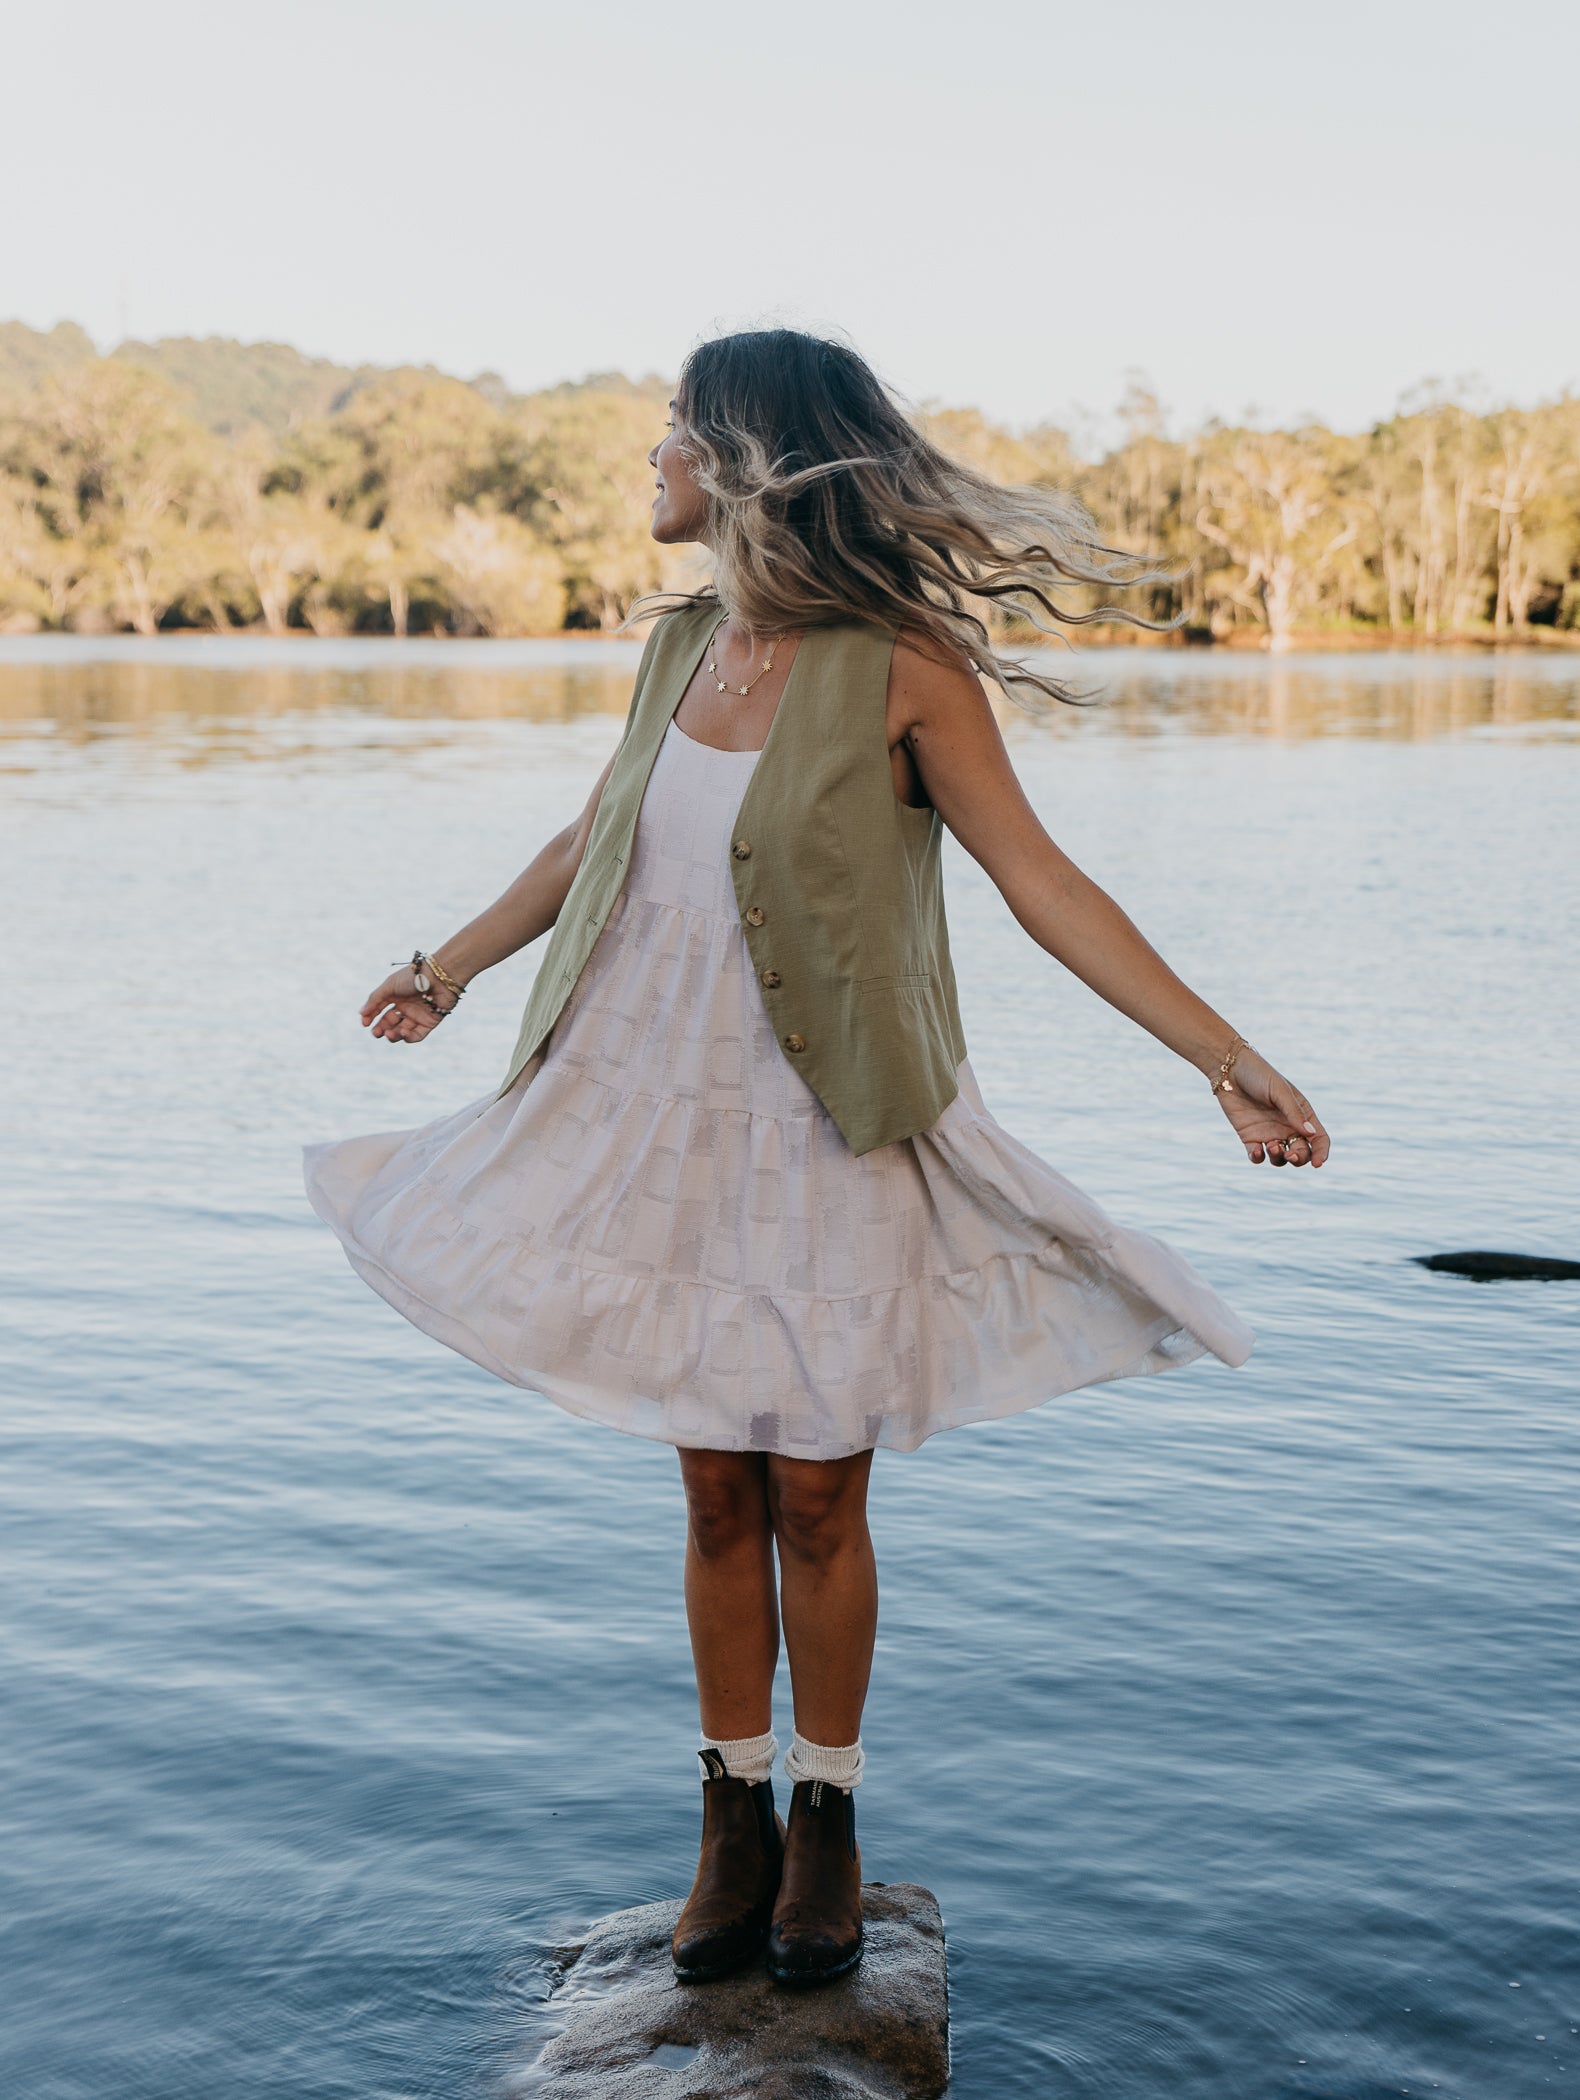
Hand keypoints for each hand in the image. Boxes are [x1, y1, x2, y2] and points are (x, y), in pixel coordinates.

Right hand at [360, 965, 454, 1044]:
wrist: (439, 977)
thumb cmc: (414, 977)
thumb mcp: (389, 986)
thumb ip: (375, 999)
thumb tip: (361, 1013)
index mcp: (395, 996)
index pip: (379, 1010)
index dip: (371, 1017)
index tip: (365, 1023)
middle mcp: (406, 1006)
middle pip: (390, 1023)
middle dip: (381, 1030)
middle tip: (376, 1033)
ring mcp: (417, 1015)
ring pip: (401, 1031)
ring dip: (393, 1035)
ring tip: (389, 1033)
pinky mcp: (429, 1023)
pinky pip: (416, 1035)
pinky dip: (408, 1037)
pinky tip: (403, 1032)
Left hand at [1210, 1047, 1329, 1167]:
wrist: (1229, 1069)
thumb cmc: (1259, 1075)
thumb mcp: (1279, 1091)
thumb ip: (1294, 1113)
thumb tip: (1310, 1134)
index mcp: (1302, 1114)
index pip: (1318, 1139)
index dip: (1321, 1153)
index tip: (1318, 1164)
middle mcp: (1288, 1127)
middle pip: (1301, 1153)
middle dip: (1299, 1159)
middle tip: (1290, 1154)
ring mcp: (1268, 1133)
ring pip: (1280, 1158)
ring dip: (1279, 1158)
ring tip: (1271, 1145)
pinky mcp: (1250, 1137)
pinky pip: (1257, 1156)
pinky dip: (1258, 1158)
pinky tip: (1256, 1151)